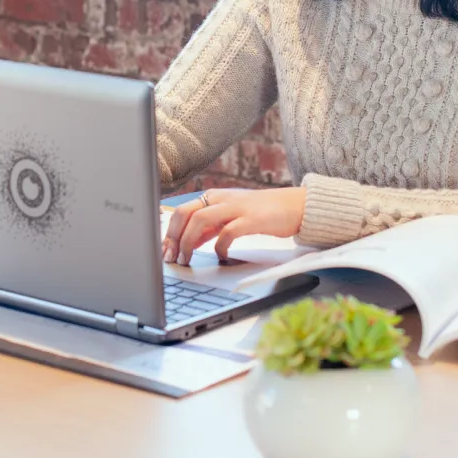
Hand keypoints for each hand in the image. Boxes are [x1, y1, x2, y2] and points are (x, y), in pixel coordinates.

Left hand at [162, 187, 306, 264]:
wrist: (293, 206)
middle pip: (185, 213)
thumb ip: (208, 227)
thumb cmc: (260, 213)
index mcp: (213, 197)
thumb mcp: (229, 217)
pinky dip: (219, 246)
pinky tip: (220, 256)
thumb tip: (185, 242)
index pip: (181, 211)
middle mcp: (221, 199)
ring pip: (200, 220)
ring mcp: (236, 207)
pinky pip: (227, 232)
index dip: (168, 233)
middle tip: (172, 258)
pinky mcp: (251, 219)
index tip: (163, 252)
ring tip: (187, 259)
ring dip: (188, 242)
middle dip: (174, 237)